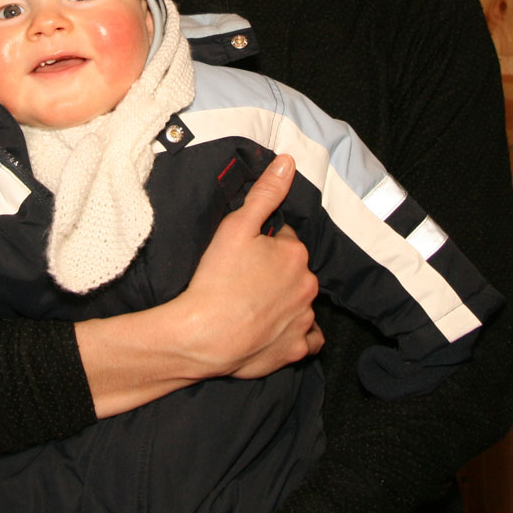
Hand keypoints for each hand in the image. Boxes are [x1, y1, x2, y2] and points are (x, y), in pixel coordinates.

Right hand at [76, 155, 321, 416]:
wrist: (204, 335)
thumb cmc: (217, 278)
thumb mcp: (236, 226)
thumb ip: (265, 193)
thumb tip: (288, 162)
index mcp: (295, 254)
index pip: (285, 239)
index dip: (264, 244)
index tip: (244, 253)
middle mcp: (307, 286)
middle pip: (295, 270)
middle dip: (276, 271)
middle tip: (244, 278)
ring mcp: (304, 320)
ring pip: (301, 302)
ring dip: (286, 300)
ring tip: (253, 306)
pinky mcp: (296, 350)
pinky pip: (308, 339)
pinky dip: (296, 333)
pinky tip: (275, 330)